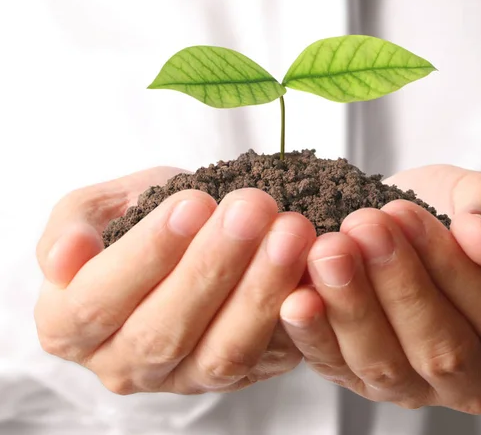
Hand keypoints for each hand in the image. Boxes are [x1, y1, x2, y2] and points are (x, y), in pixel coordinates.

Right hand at [35, 167, 315, 393]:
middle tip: (253, 209)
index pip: (97, 301)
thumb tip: (64, 259)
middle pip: (164, 331)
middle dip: (214, 266)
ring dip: (261, 291)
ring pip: (222, 353)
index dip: (146, 255)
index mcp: (71, 325)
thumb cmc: (140, 220)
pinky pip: (268, 356)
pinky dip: (295, 316)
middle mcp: (123, 364)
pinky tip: (314, 273)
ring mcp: (183, 378)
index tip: (193, 204)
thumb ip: (72, 226)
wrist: (186, 239)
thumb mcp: (100, 208)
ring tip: (291, 231)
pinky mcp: (237, 376)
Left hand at [279, 166, 480, 413]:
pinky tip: (297, 298)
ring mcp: (417, 388)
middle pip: (441, 349)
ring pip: (386, 365)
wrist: (404, 225)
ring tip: (329, 252)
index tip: (405, 214)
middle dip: (397, 285)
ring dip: (353, 307)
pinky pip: (337, 369)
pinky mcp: (362, 381)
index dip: (449, 265)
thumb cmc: (453, 215)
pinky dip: (314, 336)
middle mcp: (477, 378)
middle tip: (363, 228)